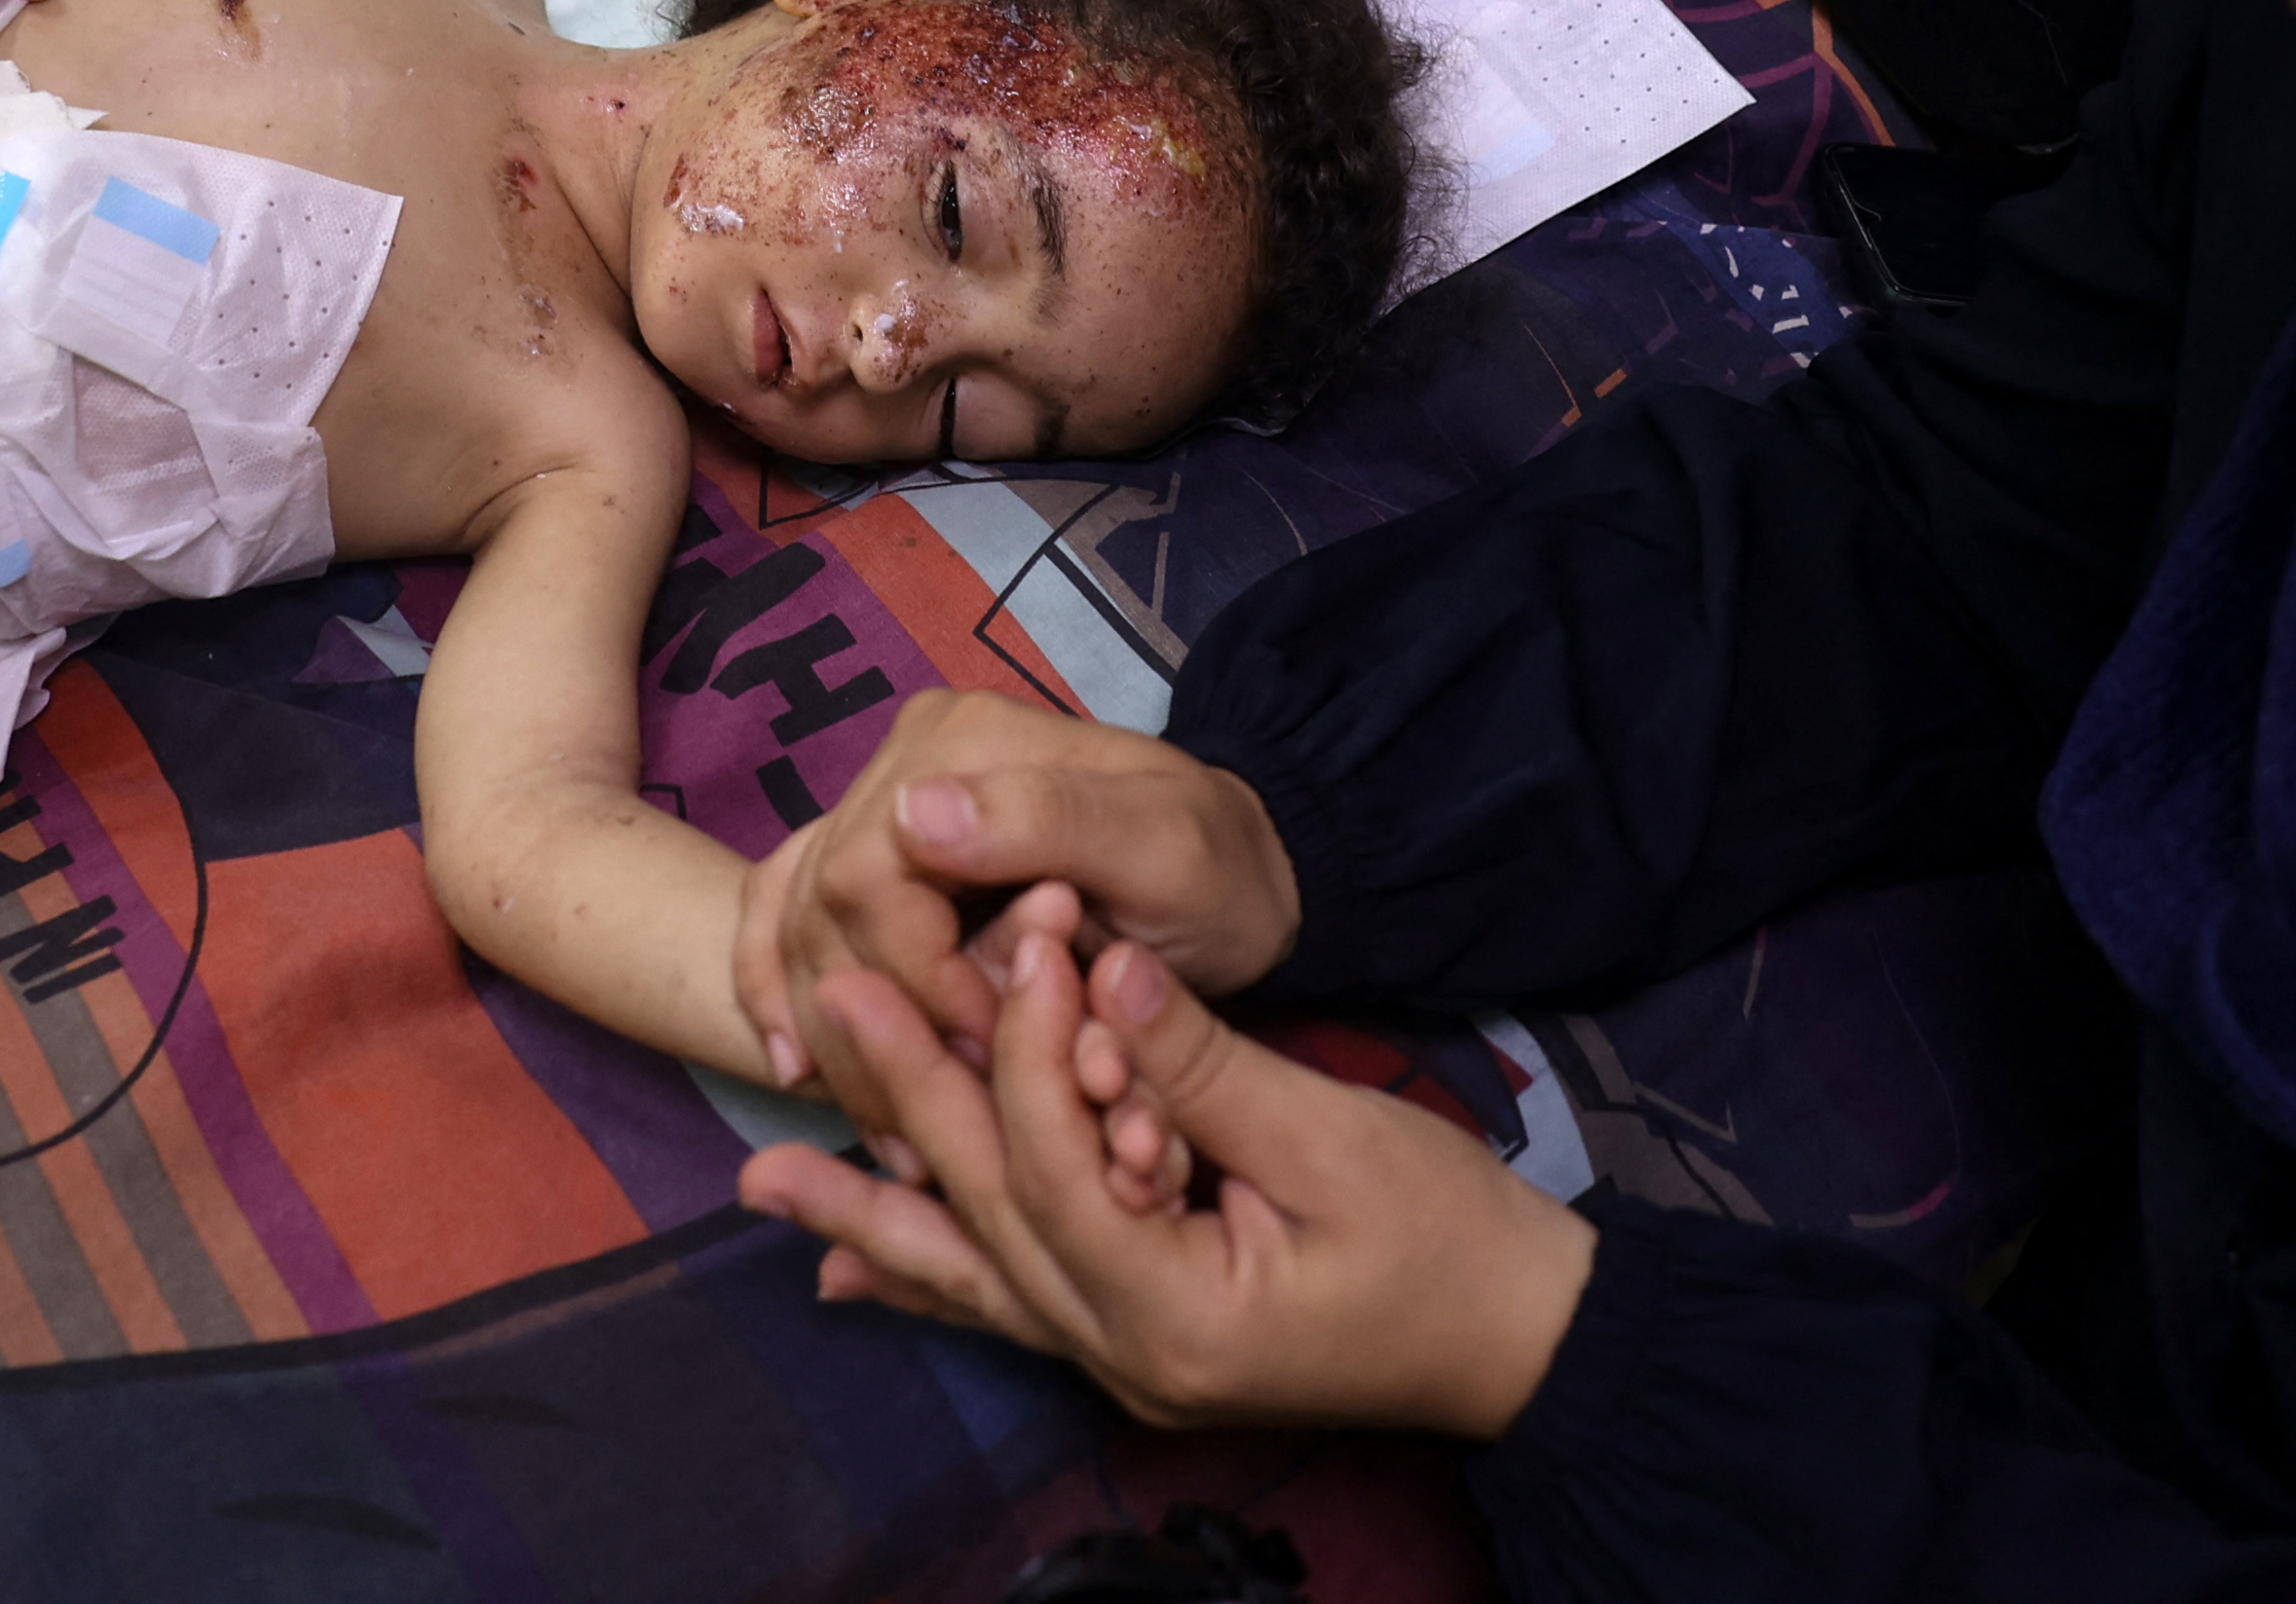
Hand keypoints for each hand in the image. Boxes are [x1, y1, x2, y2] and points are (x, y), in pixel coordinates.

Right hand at [729, 691, 1300, 1092]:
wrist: (1240, 879)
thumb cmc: (1215, 873)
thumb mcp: (1166, 846)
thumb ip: (1051, 821)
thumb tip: (912, 812)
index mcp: (964, 743)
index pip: (874, 880)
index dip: (917, 985)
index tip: (989, 1058)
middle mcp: (906, 762)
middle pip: (824, 908)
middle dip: (873, 1027)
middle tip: (932, 1125)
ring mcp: (881, 806)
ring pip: (799, 926)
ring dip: (831, 1035)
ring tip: (890, 1131)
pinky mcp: (875, 858)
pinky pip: (783, 915)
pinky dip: (776, 988)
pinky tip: (794, 1065)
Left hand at [736, 901, 1593, 1439]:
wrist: (1528, 1344)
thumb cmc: (1455, 1243)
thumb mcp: (1336, 1139)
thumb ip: (1201, 1065)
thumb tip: (1096, 967)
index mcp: (1176, 1312)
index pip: (1053, 1164)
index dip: (1024, 1042)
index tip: (1014, 930)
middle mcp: (1127, 1356)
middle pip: (989, 1216)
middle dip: (907, 1106)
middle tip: (828, 1005)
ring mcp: (1127, 1366)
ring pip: (976, 1277)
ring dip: (874, 1217)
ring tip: (767, 1177)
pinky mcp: (1140, 1346)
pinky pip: (1014, 1310)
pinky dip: (934, 1281)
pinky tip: (851, 1278)